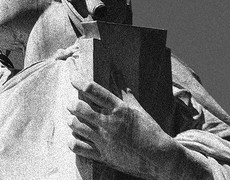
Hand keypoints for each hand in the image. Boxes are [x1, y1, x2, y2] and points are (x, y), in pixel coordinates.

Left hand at [68, 78, 198, 179]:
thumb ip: (124, 92)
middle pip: (81, 109)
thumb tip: (116, 72)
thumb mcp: (137, 109)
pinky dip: (73, 142)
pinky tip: (74, 138)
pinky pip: (80, 148)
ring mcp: (105, 140)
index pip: (94, 91)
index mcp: (118, 109)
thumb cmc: (149, 130)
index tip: (73, 79)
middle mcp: (109, 123)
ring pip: (78, 127)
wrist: (158, 156)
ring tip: (72, 120)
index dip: (80, 82)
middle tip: (70, 104)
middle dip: (72, 105)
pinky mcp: (103, 155)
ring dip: (72, 122)